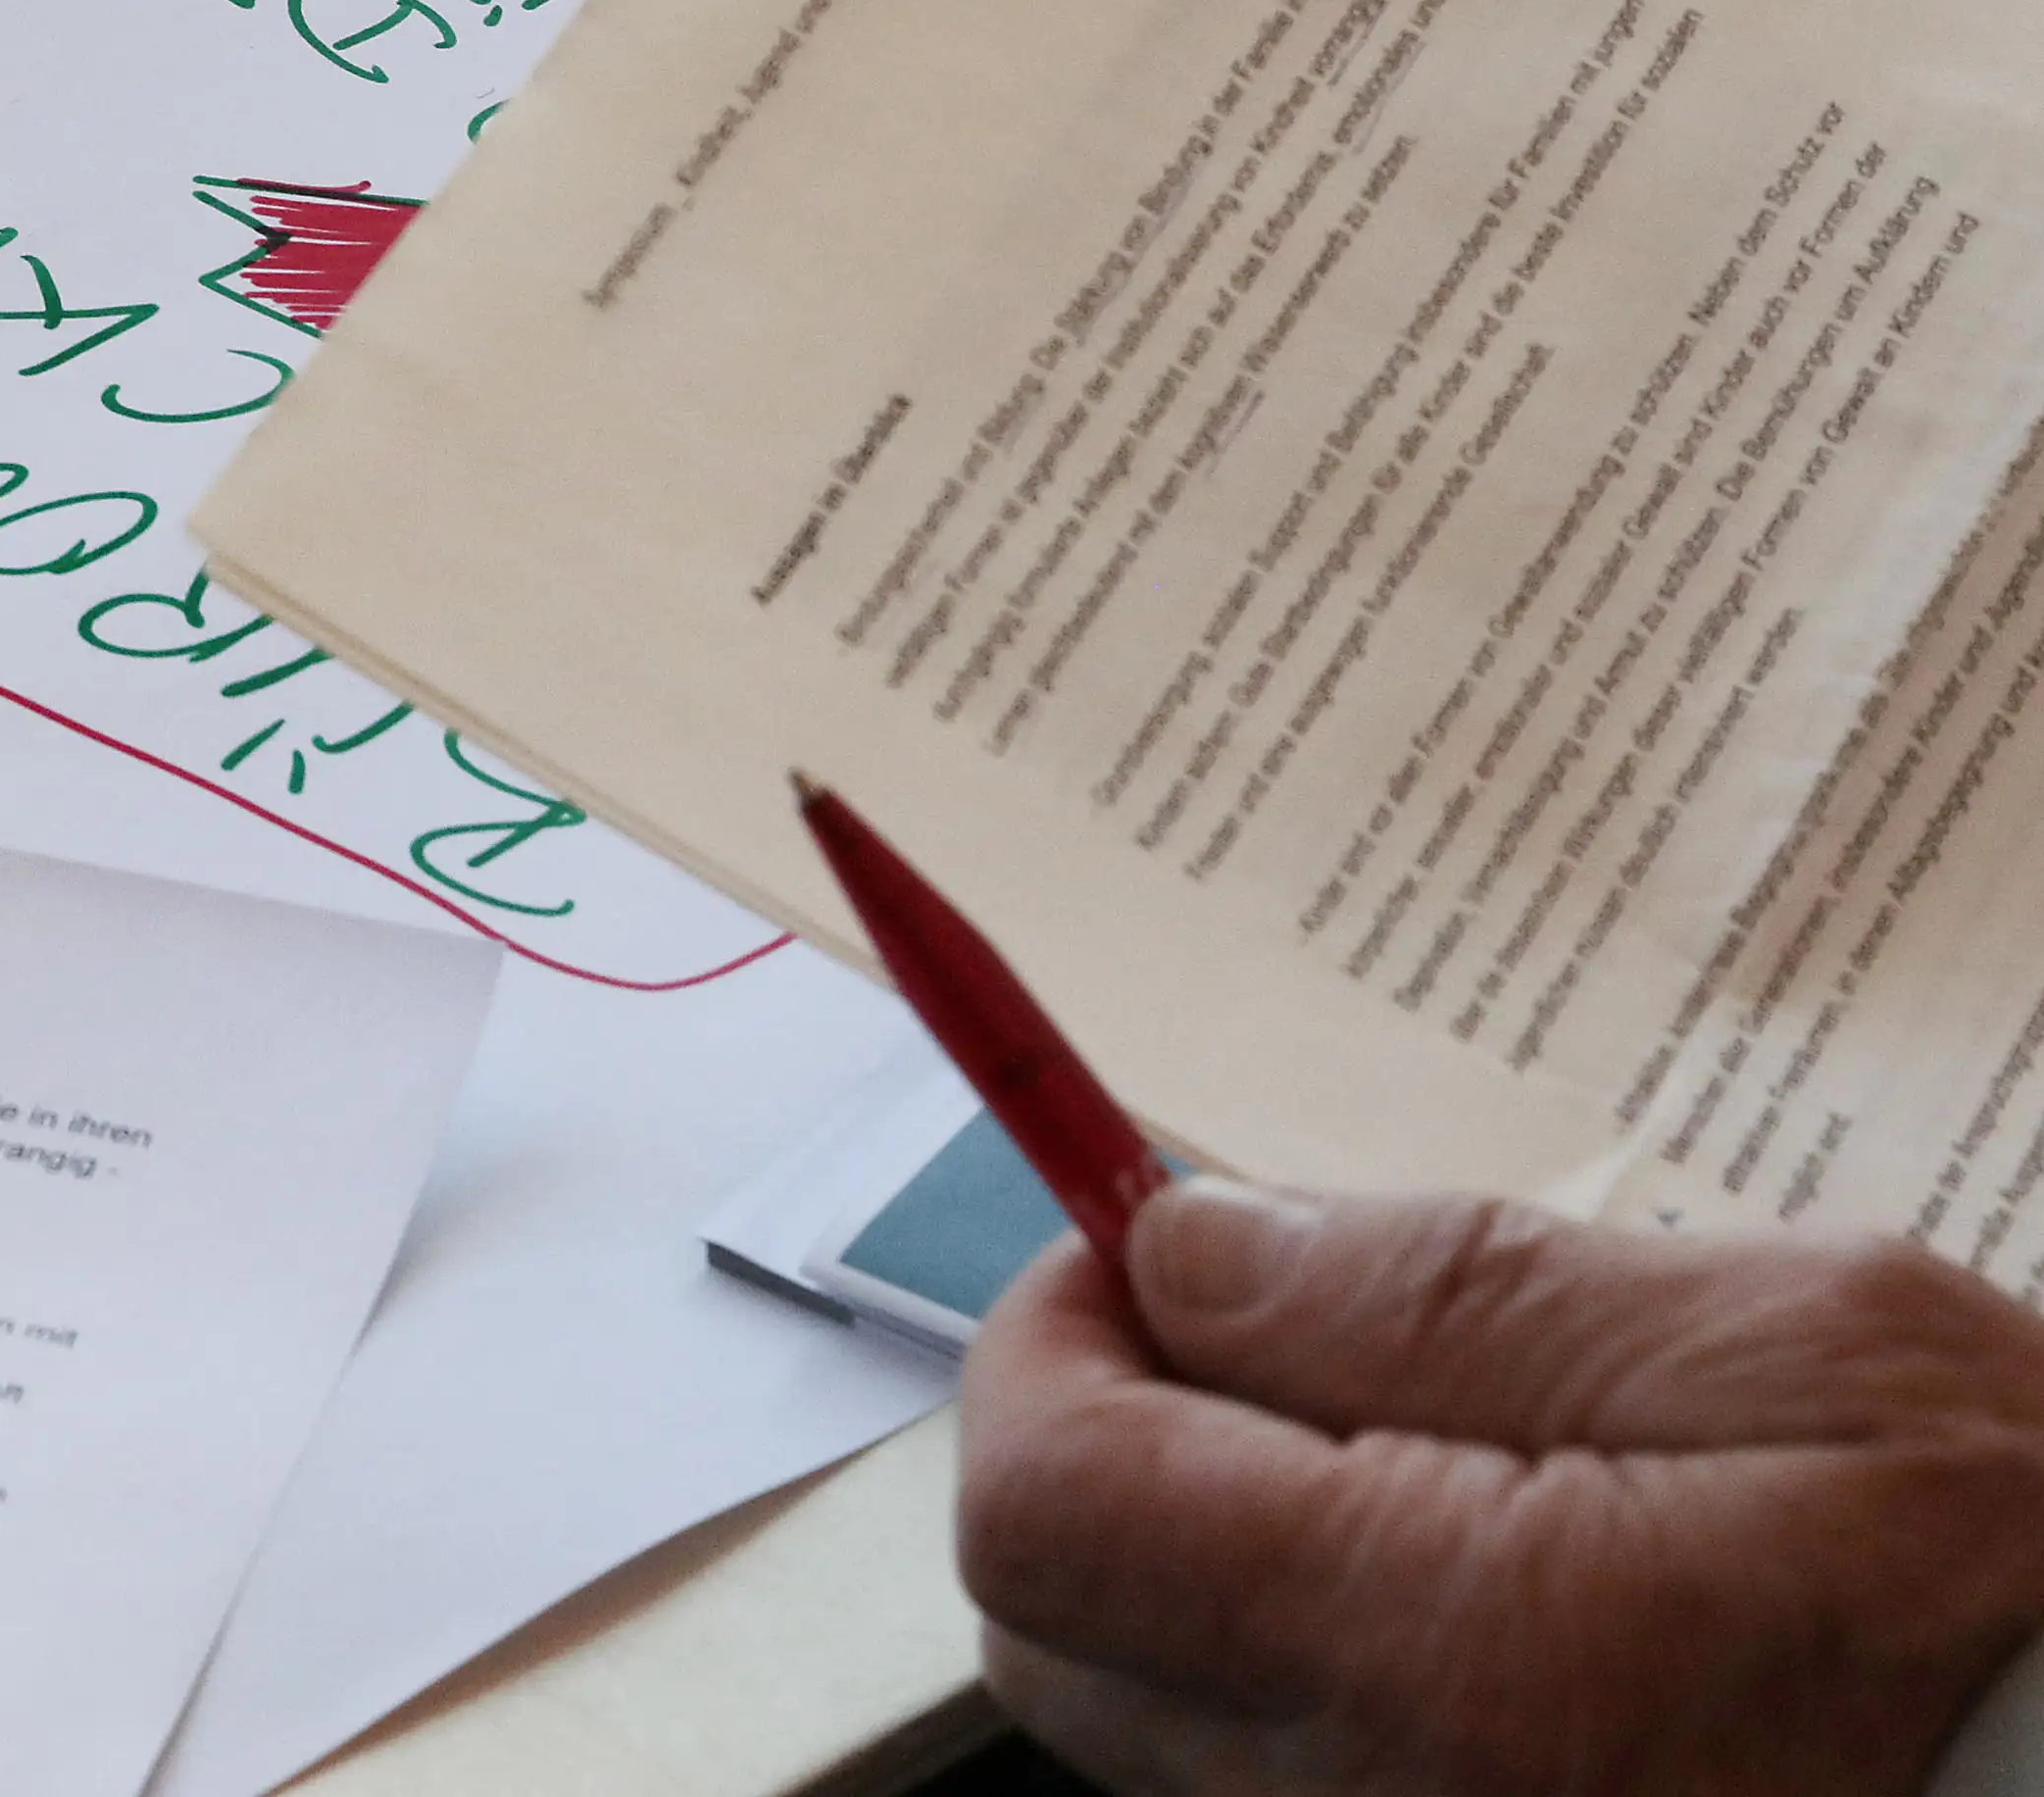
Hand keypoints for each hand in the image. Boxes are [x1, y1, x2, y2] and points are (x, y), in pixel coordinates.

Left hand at [957, 1182, 2043, 1795]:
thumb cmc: (2029, 1561)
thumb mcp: (1796, 1345)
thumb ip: (1449, 1290)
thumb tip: (1180, 1250)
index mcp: (1456, 1657)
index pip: (1045, 1505)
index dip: (1055, 1341)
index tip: (1146, 1246)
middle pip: (1052, 1620)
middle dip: (1106, 1440)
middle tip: (1271, 1333)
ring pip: (1148, 1706)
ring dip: (1204, 1551)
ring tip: (1421, 1456)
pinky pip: (1273, 1776)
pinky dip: (1301, 1660)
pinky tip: (1469, 1575)